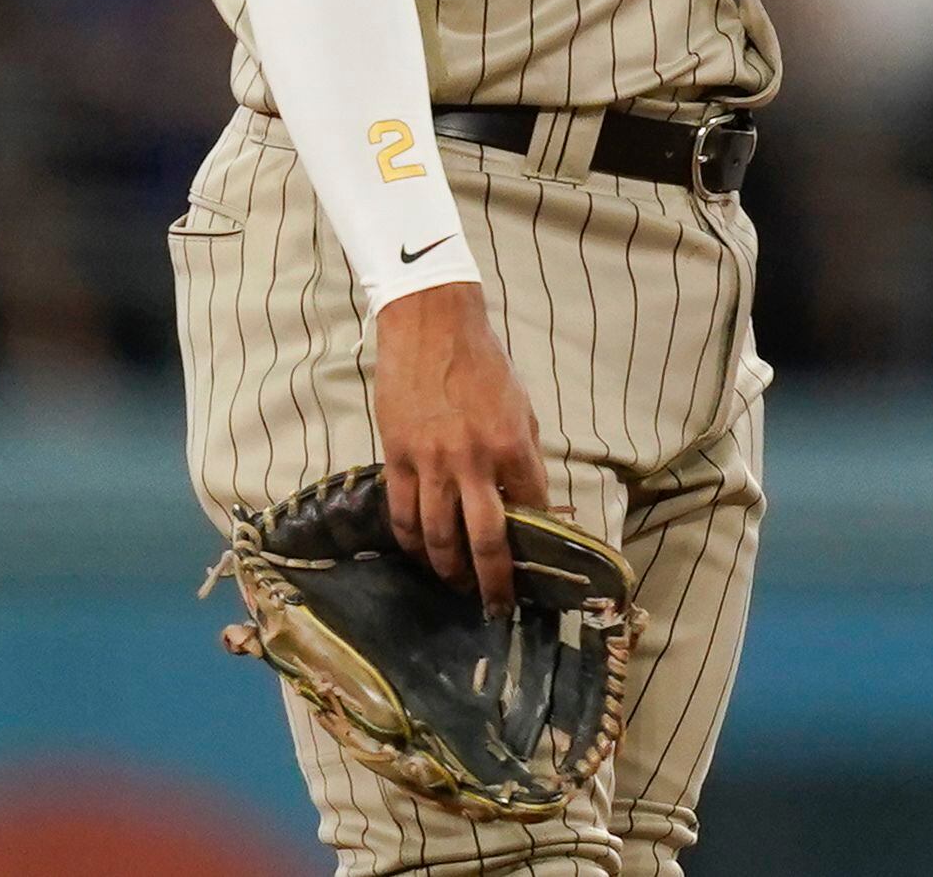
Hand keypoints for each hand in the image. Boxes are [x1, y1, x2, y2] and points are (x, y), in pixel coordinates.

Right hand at [371, 282, 554, 615]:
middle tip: (497, 607)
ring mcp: (431, 462)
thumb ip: (524, 456)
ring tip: (457, 586)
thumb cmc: (484, 365)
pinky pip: (402, 514)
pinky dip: (411, 542)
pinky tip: (420, 555)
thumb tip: (532, 501)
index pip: (530, 510)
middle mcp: (474, 460)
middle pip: (485, 540)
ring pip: (438, 537)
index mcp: (513, 444)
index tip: (536, 569)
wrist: (431, 326)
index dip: (534, 544)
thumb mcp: (521, 407)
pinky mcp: (397, 457)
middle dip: (493, 581)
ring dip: (449, 569)